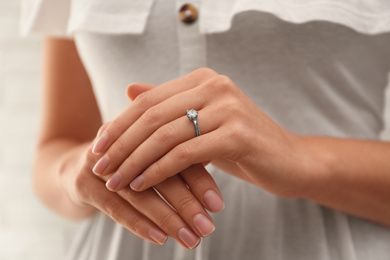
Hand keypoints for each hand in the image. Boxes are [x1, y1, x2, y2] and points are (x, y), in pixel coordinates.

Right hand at [63, 122, 222, 249]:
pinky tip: (161, 238)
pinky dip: (139, 224)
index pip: (177, 152)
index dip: (199, 179)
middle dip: (187, 203)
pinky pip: (115, 207)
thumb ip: (182, 155)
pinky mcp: (83, 183)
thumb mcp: (154, 154)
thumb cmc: (130, 163)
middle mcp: (122, 141)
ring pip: (139, 193)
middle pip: (160, 172)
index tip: (219, 205)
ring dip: (168, 218)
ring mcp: (100, 162)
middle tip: (208, 228)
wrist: (79, 167)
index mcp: (144, 129)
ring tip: (191, 239)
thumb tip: (223, 169)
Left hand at [92, 67, 308, 197]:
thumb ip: (168, 105)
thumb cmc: (241, 144)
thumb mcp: (201, 122)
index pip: (148, 100)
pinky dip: (158, 171)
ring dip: (134, 161)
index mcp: (204, 79)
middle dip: (121, 145)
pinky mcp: (237, 134)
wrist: (290, 161)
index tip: (97, 146)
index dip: (119, 124)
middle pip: (152, 116)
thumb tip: (129, 89)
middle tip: (100, 167)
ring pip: (165, 135)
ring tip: (115, 181)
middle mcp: (215, 86)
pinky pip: (185, 154)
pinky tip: (142, 184)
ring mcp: (228, 108)